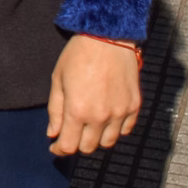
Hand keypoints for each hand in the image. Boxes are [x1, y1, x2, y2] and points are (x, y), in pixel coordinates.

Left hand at [46, 35, 141, 154]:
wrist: (107, 37)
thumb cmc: (78, 55)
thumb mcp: (58, 80)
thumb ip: (55, 110)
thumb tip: (53, 134)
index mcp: (78, 110)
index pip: (69, 146)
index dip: (60, 150)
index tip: (55, 148)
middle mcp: (101, 116)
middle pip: (89, 147)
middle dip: (77, 143)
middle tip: (71, 132)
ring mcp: (120, 113)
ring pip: (108, 142)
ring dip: (96, 138)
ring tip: (88, 125)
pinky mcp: (134, 107)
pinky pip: (125, 130)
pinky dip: (114, 129)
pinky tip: (106, 118)